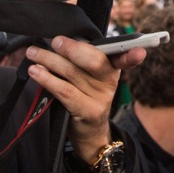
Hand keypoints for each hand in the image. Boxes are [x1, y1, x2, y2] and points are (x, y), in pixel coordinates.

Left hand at [25, 36, 145, 164]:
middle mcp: (110, 83)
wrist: (90, 132)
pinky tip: (36, 71)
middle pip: (94, 61)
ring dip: (49, 60)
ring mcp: (100, 99)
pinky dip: (47, 78)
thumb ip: (84, 59)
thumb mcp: (91, 78)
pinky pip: (64, 91)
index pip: (124, 58)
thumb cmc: (86, 96)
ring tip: (33, 53)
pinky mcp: (87, 111)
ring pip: (72, 73)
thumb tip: (60, 40)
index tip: (140, 50)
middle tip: (55, 41)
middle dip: (73, 48)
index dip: (132, 55)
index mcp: (113, 70)